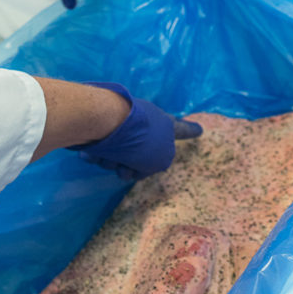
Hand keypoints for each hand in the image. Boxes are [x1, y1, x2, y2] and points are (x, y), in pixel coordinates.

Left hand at [69, 82, 202, 179]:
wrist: (108, 123)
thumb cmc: (140, 141)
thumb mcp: (162, 159)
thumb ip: (158, 162)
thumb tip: (136, 162)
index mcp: (165, 126)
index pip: (182, 130)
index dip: (190, 132)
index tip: (200, 130)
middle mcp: (147, 122)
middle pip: (142, 151)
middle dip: (132, 166)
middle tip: (125, 171)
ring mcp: (124, 122)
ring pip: (120, 153)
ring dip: (114, 162)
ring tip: (110, 160)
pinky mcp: (101, 124)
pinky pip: (103, 147)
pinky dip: (98, 154)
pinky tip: (93, 154)